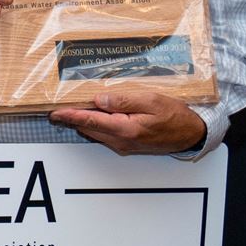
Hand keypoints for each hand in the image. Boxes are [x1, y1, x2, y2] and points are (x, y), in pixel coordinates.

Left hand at [49, 89, 207, 155]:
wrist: (190, 134)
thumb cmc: (175, 117)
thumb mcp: (152, 101)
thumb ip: (124, 100)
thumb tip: (100, 100)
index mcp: (125, 129)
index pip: (90, 121)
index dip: (70, 115)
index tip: (55, 112)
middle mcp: (120, 141)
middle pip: (87, 128)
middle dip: (72, 117)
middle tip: (59, 105)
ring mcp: (122, 145)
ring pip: (94, 132)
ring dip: (84, 120)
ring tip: (73, 106)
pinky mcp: (126, 145)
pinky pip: (104, 134)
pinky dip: (96, 124)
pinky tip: (96, 113)